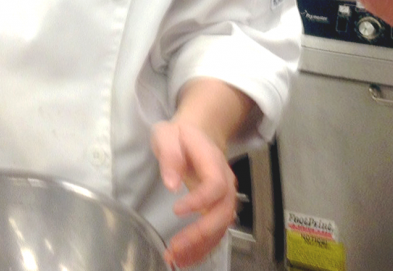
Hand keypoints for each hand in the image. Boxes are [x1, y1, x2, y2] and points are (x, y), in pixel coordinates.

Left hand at [151, 120, 237, 268]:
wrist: (199, 134)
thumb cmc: (180, 136)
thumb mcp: (168, 134)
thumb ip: (169, 155)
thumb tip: (171, 184)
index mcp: (212, 160)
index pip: (215, 185)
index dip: (200, 200)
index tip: (176, 210)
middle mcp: (224, 180)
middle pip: (223, 211)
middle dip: (202, 234)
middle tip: (176, 247)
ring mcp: (224, 196)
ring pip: (222, 227)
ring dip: (201, 247)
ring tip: (176, 259)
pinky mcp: (217, 208)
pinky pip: (216, 232)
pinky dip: (202, 248)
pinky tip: (184, 259)